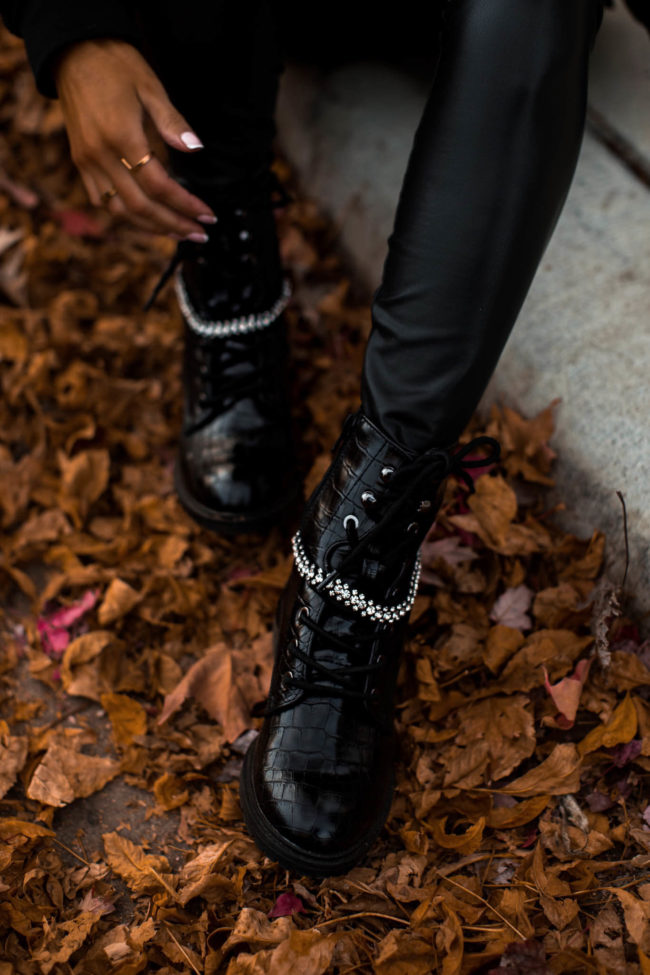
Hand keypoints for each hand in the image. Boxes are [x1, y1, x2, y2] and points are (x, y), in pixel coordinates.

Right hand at [54, 38, 214, 238]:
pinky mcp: (80, 161)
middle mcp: (100, 155)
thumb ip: (173, 122)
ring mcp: (87, 161)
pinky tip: (147, 219)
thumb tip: (196, 149)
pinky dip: (126, 215)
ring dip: (151, 227)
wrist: (73, 51)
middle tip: (199, 235)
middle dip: (173, 225)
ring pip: (119, 211)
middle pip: (140, 207)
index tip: (207, 216)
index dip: (185, 205)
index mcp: (121, 136)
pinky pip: (101, 200)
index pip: (159, 186)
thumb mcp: (151, 87)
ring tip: (177, 232)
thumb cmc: (116, 65)